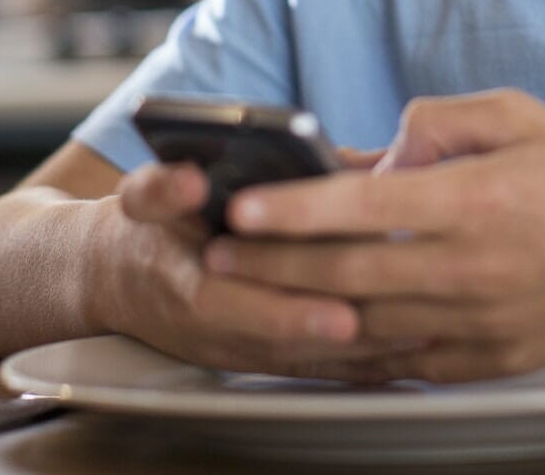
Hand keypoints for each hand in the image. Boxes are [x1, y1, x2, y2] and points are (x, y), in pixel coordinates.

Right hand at [102, 160, 410, 376]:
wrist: (114, 280)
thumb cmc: (147, 228)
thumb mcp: (144, 195)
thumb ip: (166, 188)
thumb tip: (196, 177)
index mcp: (184, 284)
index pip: (236, 309)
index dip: (289, 314)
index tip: (341, 315)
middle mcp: (216, 327)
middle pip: (290, 341)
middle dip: (353, 335)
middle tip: (410, 324)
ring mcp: (241, 347)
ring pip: (312, 359)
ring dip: (369, 350)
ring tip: (429, 332)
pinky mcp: (264, 356)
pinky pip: (320, 367)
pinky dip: (365, 362)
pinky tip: (413, 349)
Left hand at [203, 90, 544, 382]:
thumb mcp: (516, 115)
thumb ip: (439, 120)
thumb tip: (379, 150)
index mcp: (473, 199)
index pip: (359, 207)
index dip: (292, 209)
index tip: (240, 208)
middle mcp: (469, 267)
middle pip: (344, 274)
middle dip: (269, 265)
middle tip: (216, 253)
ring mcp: (478, 322)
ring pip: (365, 325)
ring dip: (300, 310)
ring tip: (251, 293)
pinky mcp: (490, 361)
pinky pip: (407, 361)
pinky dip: (359, 350)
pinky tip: (324, 333)